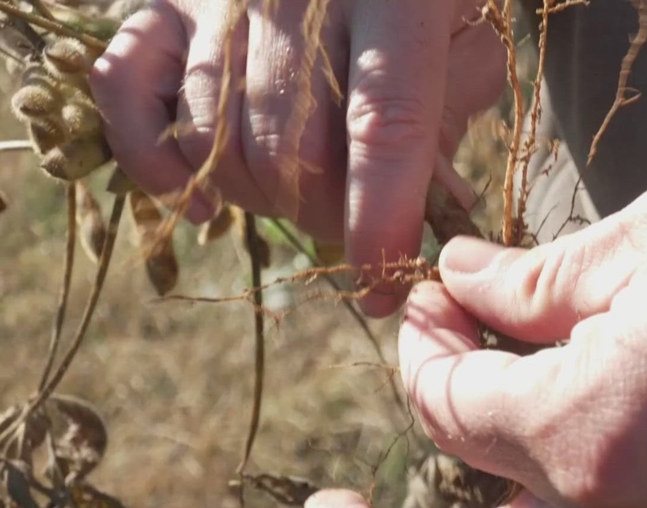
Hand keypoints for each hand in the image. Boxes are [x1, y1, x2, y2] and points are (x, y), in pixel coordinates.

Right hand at [91, 0, 504, 314]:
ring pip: (216, 138)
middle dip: (322, 218)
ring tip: (298, 199)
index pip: (385, 127)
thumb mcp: (468, 41)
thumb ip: (453, 113)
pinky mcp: (164, 2)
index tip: (383, 289)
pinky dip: (156, 165)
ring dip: (257, 199)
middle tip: (347, 229)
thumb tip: (425, 210)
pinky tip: (204, 202)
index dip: (380, 223)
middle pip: (291, 147)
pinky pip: (127, 93)